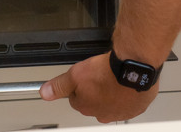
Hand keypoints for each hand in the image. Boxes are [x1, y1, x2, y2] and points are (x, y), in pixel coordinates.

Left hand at [39, 51, 158, 122]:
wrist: (134, 68)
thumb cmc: (108, 72)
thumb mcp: (76, 74)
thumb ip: (59, 85)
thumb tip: (45, 93)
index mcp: (86, 107)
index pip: (77, 98)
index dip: (80, 84)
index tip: (86, 75)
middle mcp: (102, 114)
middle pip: (94, 101)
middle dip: (96, 89)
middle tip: (100, 73)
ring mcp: (120, 112)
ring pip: (112, 102)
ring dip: (112, 92)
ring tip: (113, 75)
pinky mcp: (136, 107)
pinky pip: (129, 101)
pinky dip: (127, 92)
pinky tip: (125, 81)